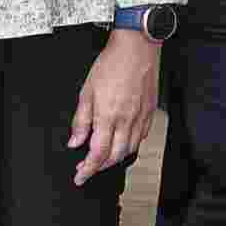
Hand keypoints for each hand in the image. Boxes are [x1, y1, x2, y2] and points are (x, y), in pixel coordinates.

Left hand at [68, 33, 158, 181]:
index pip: (97, 153)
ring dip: (116, 158)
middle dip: (100, 167)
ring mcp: (141, 117)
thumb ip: (81, 120)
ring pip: (130, 149)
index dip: (88, 169)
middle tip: (88, 168)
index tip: (80, 176)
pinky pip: (142, 137)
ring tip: (103, 157)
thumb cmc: (112, 65)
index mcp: (108, 116)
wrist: (137, 48)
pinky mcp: (150, 112)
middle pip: (115, 156)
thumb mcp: (86, 92)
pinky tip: (122, 142)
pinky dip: (130, 145)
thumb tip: (75, 141)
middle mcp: (127, 120)